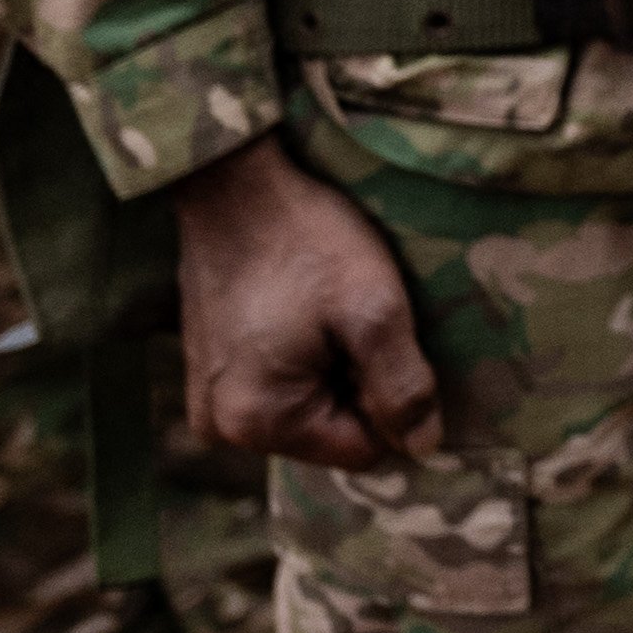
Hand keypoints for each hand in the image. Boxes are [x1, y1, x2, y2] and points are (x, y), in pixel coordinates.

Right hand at [174, 137, 440, 468]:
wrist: (234, 182)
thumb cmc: (307, 240)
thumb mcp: (373, 309)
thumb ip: (402, 386)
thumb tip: (424, 449)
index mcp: (257, 423)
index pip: (360, 451)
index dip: (390, 400)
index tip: (383, 338)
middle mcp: (221, 426)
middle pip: (330, 431)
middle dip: (357, 381)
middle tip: (354, 316)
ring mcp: (208, 399)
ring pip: (307, 404)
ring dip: (331, 364)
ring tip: (325, 306)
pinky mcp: (209, 368)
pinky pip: (277, 382)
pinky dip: (301, 352)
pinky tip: (301, 305)